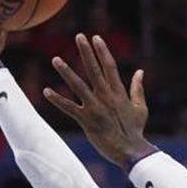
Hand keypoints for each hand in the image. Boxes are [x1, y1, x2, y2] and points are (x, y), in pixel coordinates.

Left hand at [44, 34, 151, 167]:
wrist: (130, 151)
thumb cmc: (135, 130)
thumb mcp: (140, 107)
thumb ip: (137, 88)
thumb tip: (140, 72)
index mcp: (118, 92)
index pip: (110, 66)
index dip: (102, 51)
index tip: (95, 38)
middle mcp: (106, 96)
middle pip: (94, 69)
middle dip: (86, 52)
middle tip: (79, 36)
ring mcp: (95, 107)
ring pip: (78, 86)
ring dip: (66, 72)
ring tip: (55, 59)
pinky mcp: (87, 120)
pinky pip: (69, 108)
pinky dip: (57, 100)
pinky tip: (46, 91)